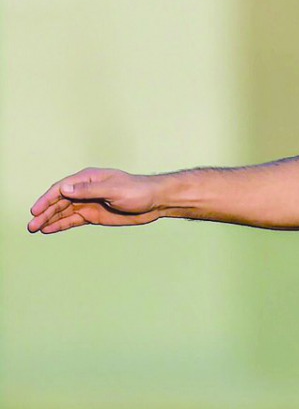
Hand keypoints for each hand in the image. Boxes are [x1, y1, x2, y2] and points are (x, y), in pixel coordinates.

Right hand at [28, 168, 162, 233]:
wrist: (155, 201)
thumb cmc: (138, 191)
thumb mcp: (114, 189)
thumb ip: (89, 190)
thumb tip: (65, 188)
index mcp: (88, 178)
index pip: (61, 188)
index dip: (47, 199)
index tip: (35, 210)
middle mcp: (85, 190)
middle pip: (59, 201)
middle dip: (44, 213)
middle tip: (31, 225)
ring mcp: (89, 203)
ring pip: (64, 212)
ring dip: (50, 220)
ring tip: (35, 229)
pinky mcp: (94, 214)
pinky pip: (73, 220)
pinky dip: (61, 224)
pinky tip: (50, 230)